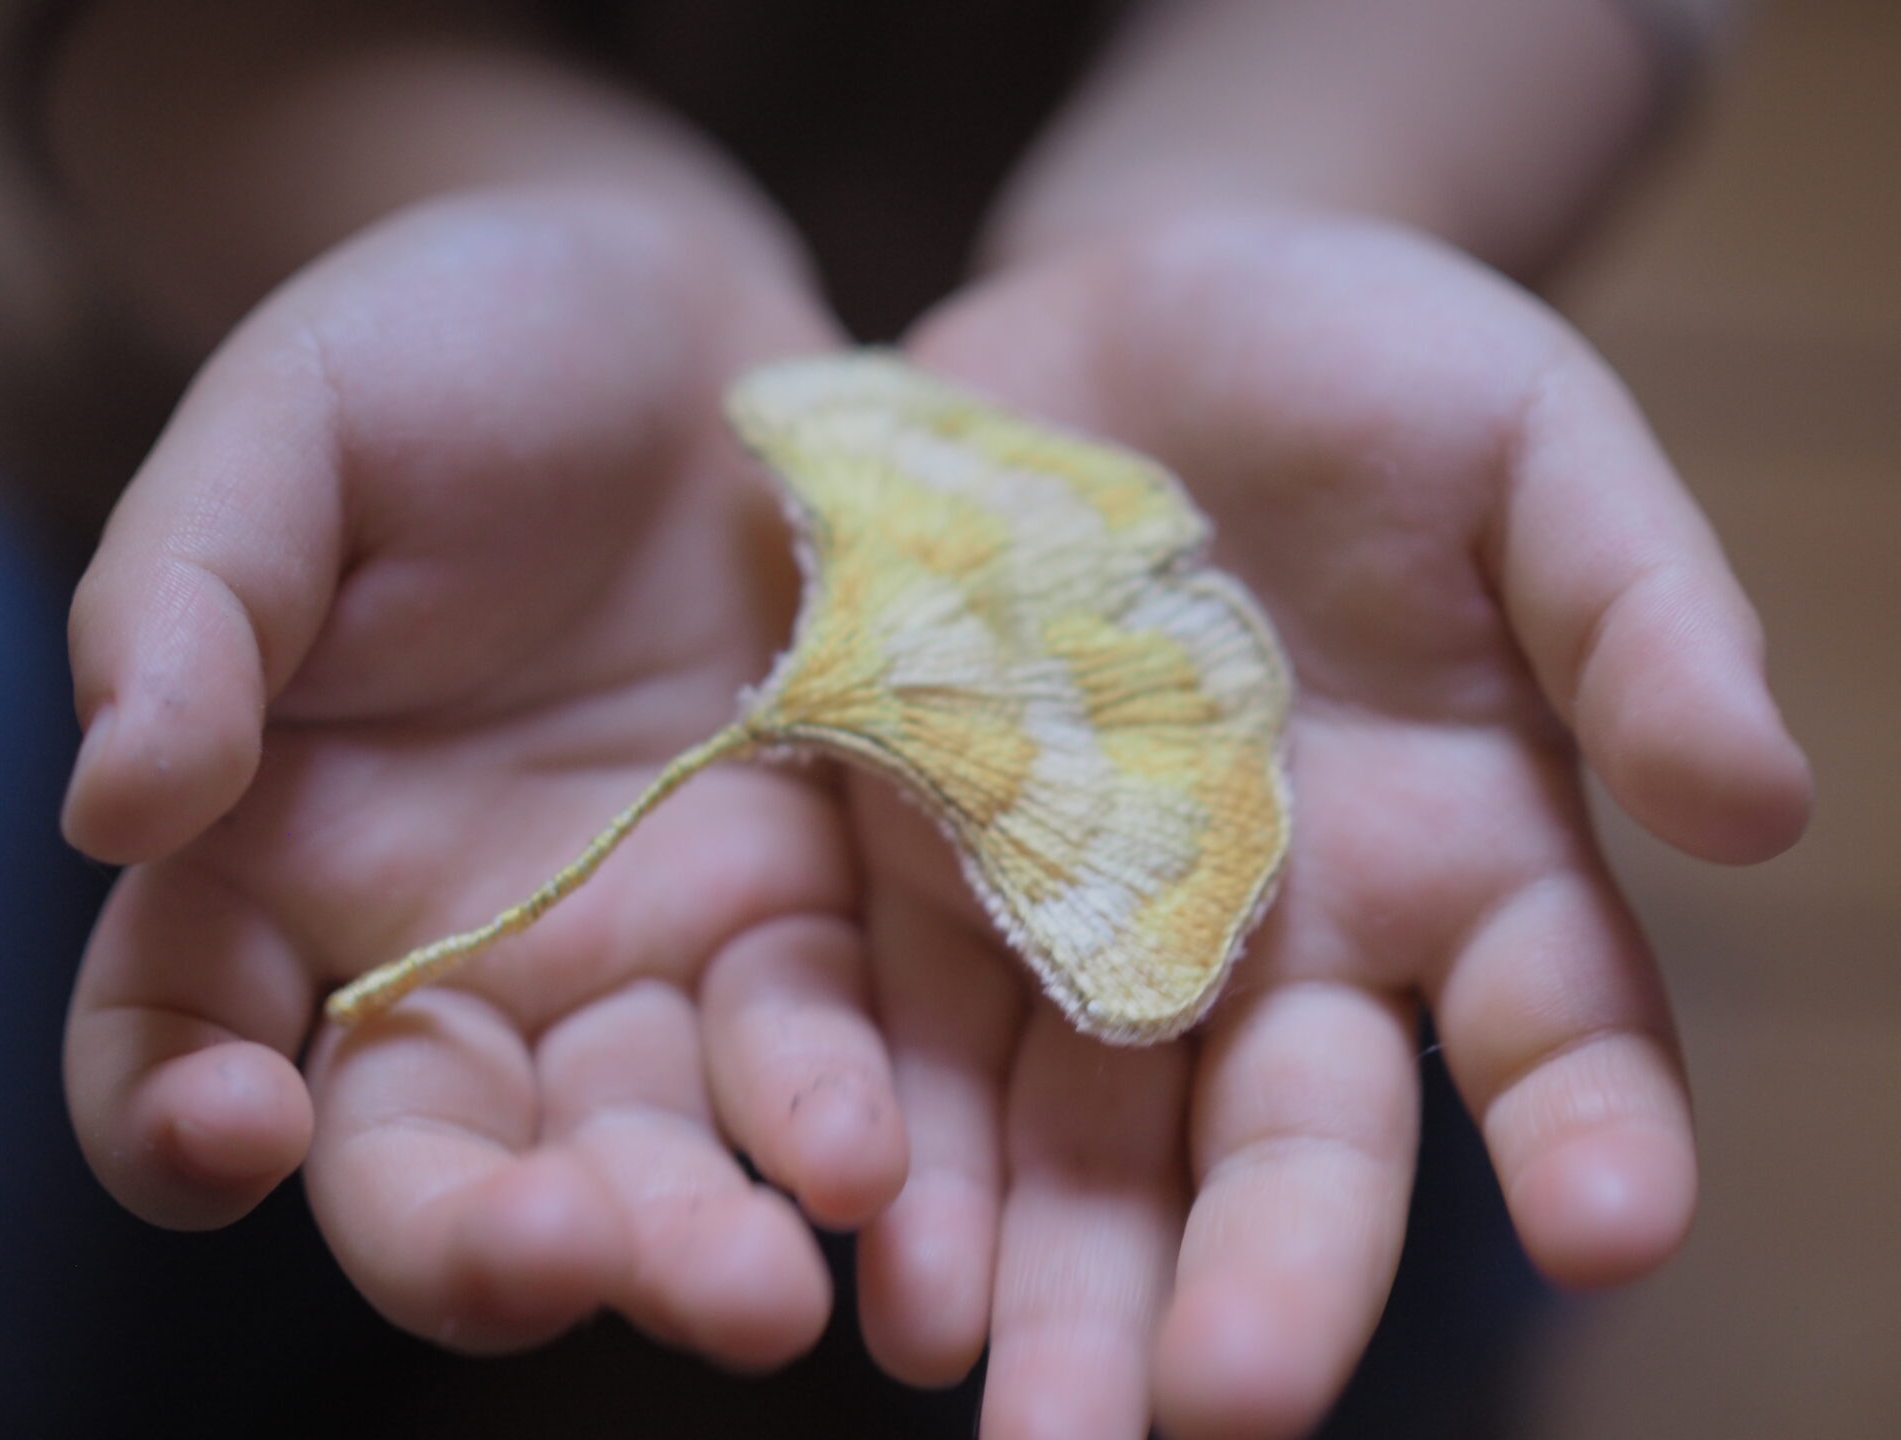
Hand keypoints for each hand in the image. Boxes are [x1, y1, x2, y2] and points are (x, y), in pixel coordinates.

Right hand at [61, 186, 914, 1364]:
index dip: (179, 1118)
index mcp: (277, 856)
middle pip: (448, 1158)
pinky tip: (893, 1165)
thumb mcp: (292, 434)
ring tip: (762, 1283)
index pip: (179, 1043)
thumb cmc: (446, 348)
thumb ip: (189, 605)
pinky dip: (852, 1111)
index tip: (238, 1127)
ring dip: (700, 1230)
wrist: (678, 318)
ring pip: (655, 1135)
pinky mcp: (808, 894)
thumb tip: (116, 803)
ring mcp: (650, 933)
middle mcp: (464, 941)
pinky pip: (829, 1033)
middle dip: (500, 1242)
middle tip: (574, 1261)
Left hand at [848, 212, 1811, 1438]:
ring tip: (1019, 1404)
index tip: (1609, 1229)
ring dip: (1050, 1267)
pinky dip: (892, 1125)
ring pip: (1077, 1123)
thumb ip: (1634, 609)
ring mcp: (1080, 902)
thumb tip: (1762, 800)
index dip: (1591, 1126)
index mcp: (1459, 847)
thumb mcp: (1527, 441)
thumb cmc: (1368, 362)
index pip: (1553, 1024)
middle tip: (1208, 1418)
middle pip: (1278, 1134)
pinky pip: (902, 1012)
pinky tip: (875, 1242)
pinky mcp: (917, 851)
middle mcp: (1271, 923)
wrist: (1130, 320)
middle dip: (1254, 1277)